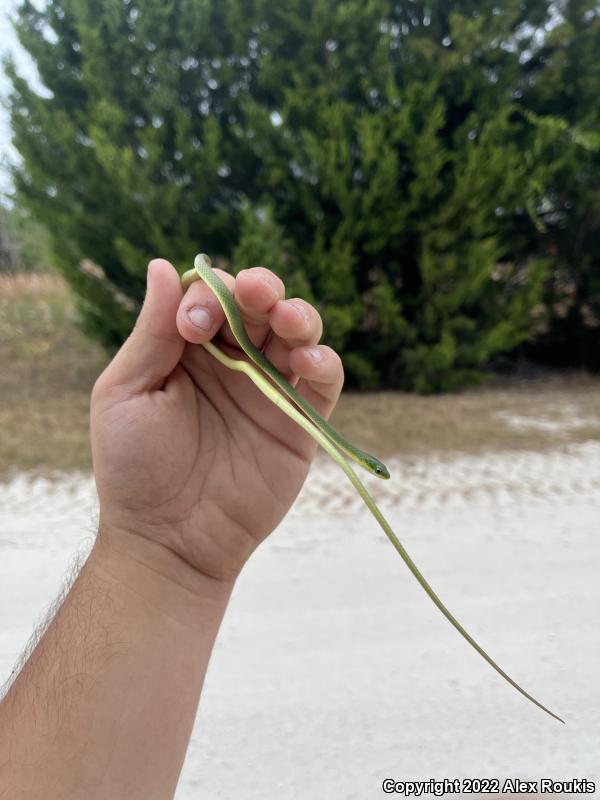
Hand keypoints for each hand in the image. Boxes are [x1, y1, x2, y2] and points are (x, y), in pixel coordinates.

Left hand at [91, 259, 343, 583]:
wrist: (170, 538)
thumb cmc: (135, 466)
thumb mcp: (127, 391)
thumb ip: (152, 331)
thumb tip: (162, 264)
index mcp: (187, 349)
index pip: (210, 296)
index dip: (209, 294)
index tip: (193, 326)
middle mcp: (232, 361)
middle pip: (260, 304)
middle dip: (260, 287)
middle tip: (253, 293)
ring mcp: (269, 389)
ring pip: (298, 332)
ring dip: (297, 314)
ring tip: (286, 319)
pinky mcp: (300, 421)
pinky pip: (324, 380)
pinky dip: (323, 362)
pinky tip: (306, 362)